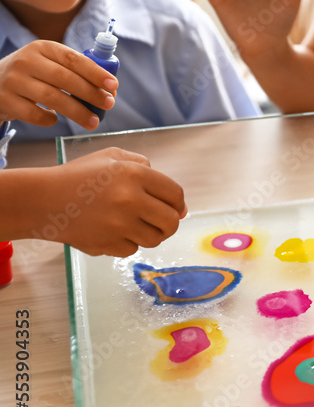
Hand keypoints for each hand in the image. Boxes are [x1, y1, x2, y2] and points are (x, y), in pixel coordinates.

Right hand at [0, 41, 116, 129]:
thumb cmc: (33, 75)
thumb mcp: (49, 64)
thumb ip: (76, 72)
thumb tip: (110, 91)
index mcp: (43, 48)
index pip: (73, 59)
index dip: (95, 73)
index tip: (113, 85)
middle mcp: (27, 61)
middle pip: (65, 79)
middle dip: (91, 93)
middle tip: (109, 104)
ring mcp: (14, 80)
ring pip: (52, 98)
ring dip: (77, 112)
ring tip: (93, 122)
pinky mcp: (5, 100)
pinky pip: (34, 114)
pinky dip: (49, 119)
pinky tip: (54, 119)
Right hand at [38, 148, 186, 256]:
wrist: (42, 200)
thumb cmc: (79, 177)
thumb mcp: (112, 157)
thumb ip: (145, 166)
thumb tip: (177, 201)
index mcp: (134, 174)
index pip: (175, 195)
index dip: (178, 203)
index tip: (174, 208)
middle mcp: (130, 199)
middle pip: (172, 222)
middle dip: (170, 223)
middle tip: (160, 221)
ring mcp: (119, 225)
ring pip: (155, 239)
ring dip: (149, 233)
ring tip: (134, 223)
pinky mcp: (108, 244)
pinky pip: (133, 249)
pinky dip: (127, 242)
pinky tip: (114, 231)